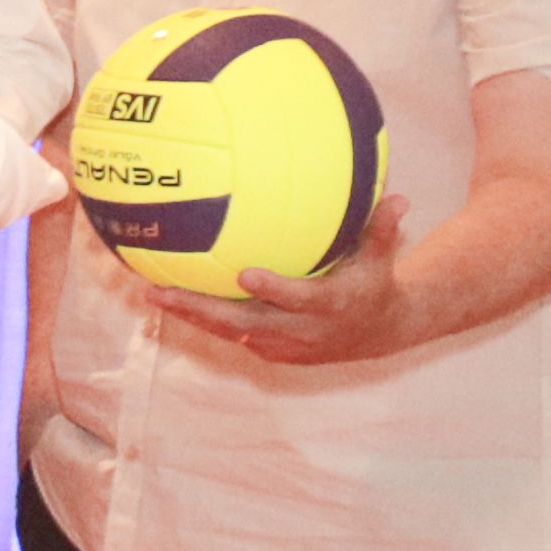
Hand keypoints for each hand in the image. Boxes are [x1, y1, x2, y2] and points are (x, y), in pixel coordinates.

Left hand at [165, 186, 429, 364]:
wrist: (376, 335)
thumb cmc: (374, 284)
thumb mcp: (383, 259)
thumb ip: (384, 229)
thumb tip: (400, 197)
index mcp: (328, 307)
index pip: (298, 299)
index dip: (273, 289)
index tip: (245, 273)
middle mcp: (300, 332)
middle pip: (243, 324)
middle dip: (201, 310)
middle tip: (160, 291)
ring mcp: (282, 346)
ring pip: (228, 333)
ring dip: (190, 316)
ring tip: (151, 293)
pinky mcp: (269, 352)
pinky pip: (229, 335)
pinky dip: (201, 319)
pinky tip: (170, 297)